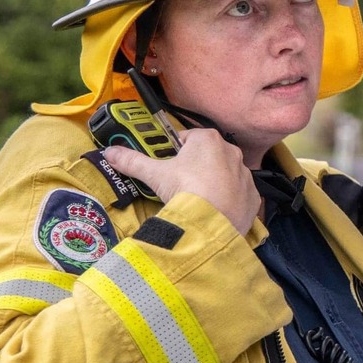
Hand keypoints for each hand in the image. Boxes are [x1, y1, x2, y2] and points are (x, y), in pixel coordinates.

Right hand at [103, 129, 260, 234]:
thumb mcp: (155, 174)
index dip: (174, 152)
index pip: (187, 139)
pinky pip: (238, 195)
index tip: (167, 166)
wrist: (211, 223)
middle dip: (194, 168)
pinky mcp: (252, 196)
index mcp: (207, 139)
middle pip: (207, 156)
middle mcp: (231, 151)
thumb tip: (110, 152)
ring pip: (224, 175)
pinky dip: (227, 201)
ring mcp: (245, 174)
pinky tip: (214, 212)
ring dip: (212, 184)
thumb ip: (132, 161)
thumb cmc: (185, 189)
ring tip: (197, 202)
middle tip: (179, 186)